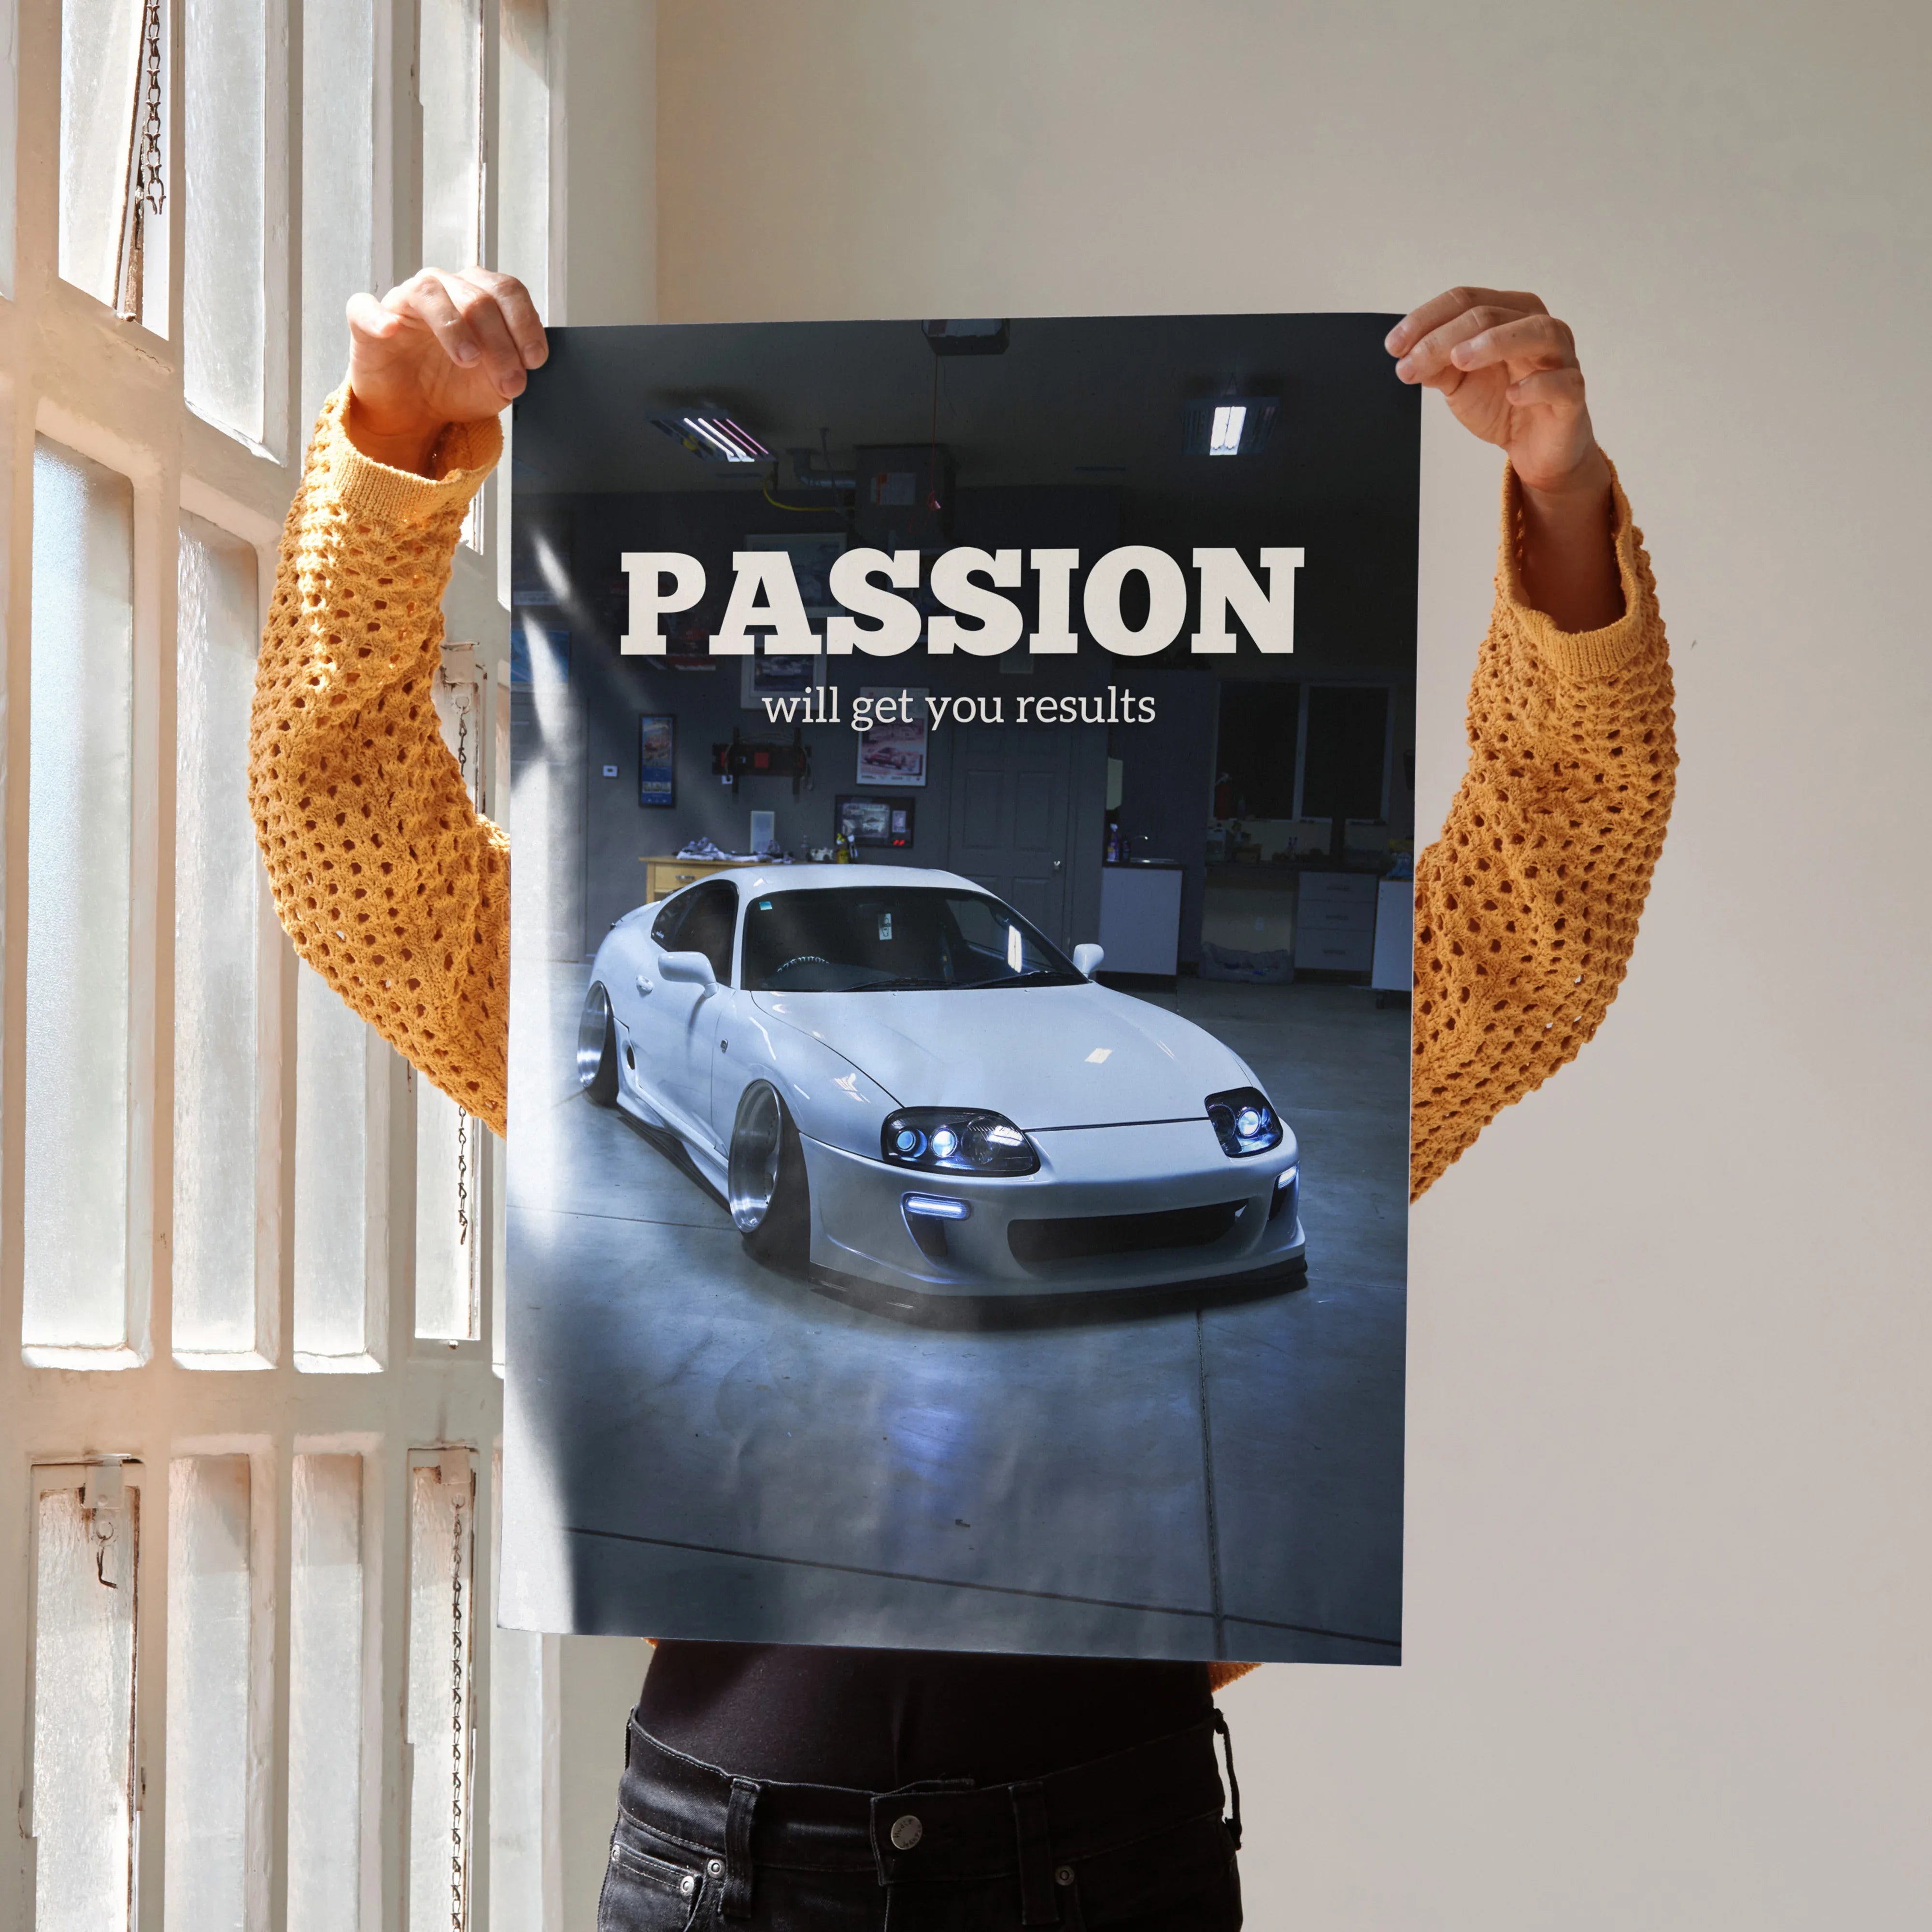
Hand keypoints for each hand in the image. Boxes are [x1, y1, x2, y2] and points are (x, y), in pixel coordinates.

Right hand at [344, 267, 546, 473]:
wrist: (414, 413)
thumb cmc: (455, 387)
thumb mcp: (496, 384)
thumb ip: (513, 367)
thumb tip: (527, 362)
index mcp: (478, 295)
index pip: (507, 291)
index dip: (525, 323)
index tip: (535, 360)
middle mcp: (443, 289)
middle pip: (477, 297)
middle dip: (499, 343)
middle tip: (509, 381)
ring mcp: (404, 301)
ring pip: (430, 293)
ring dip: (454, 327)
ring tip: (469, 360)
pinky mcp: (366, 320)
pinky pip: (366, 307)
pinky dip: (378, 317)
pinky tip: (391, 330)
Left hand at [1388, 287, 1621, 628]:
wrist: (1533, 448)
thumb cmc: (1501, 403)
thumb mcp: (1458, 382)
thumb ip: (1436, 364)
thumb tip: (1406, 354)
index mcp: (1508, 314)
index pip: (1466, 300)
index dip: (1426, 319)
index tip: (1394, 346)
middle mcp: (1537, 326)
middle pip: (1491, 314)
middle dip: (1444, 337)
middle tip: (1412, 362)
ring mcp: (1560, 358)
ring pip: (1536, 332)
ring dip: (1495, 342)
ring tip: (1459, 360)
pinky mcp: (1572, 394)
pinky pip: (1562, 382)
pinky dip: (1537, 385)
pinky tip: (1512, 394)